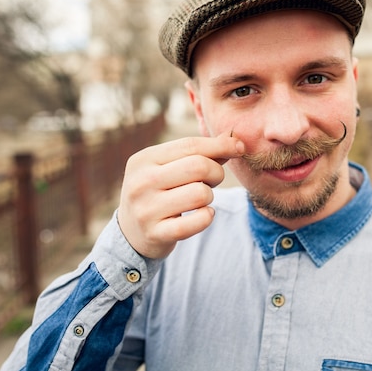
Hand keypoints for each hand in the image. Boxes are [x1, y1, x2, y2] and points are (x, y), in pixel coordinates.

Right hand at [117, 133, 244, 258]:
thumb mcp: (169, 168)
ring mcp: (146, 209)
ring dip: (209, 197)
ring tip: (200, 200)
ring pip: (201, 194)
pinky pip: (198, 221)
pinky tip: (203, 215)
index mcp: (144, 159)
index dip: (221, 145)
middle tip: (212, 180)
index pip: (190, 145)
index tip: (240, 147)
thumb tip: (232, 138)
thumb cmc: (159, 192)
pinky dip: (208, 217)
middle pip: (199, 167)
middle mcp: (141, 182)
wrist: (132, 233)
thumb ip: (199, 153)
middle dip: (216, 172)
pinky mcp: (156, 233)